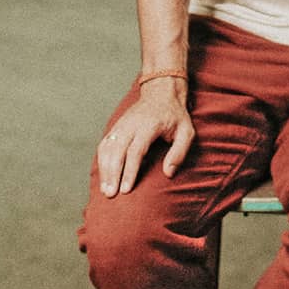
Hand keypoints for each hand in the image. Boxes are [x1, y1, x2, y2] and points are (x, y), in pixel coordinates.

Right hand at [94, 81, 193, 197]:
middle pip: (117, 151)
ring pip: (107, 148)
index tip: (126, 190)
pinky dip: (101, 161)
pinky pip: (104, 144)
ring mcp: (121, 125)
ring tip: (105, 190)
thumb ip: (179, 152)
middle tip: (111, 195)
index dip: (129, 171)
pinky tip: (103, 175)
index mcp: (149, 125)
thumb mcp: (186, 132)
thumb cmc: (175, 116)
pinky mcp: (116, 127)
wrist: (161, 93)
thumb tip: (168, 173)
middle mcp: (131, 124)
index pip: (135, 151)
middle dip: (112, 174)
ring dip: (104, 170)